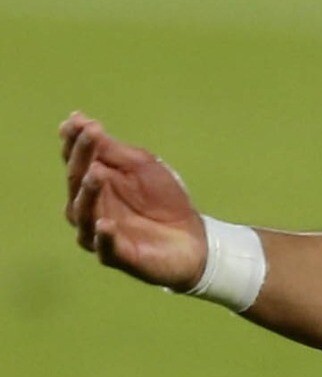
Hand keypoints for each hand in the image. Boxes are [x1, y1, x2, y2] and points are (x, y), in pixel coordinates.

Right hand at [61, 112, 207, 291]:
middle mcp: (88, 208)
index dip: (75, 141)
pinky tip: (105, 223)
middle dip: (82, 157)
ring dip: (88, 193)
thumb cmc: (162, 199)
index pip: (77, 160)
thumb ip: (112, 148)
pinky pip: (105, 247)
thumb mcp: (141, 166)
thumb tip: (78, 119)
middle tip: (90, 136)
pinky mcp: (117, 256)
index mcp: (92, 184)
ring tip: (96, 173)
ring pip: (84, 214)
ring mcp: (99, 233)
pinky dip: (104, 236)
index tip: (77, 122)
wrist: (191, 236)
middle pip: (77, 182)